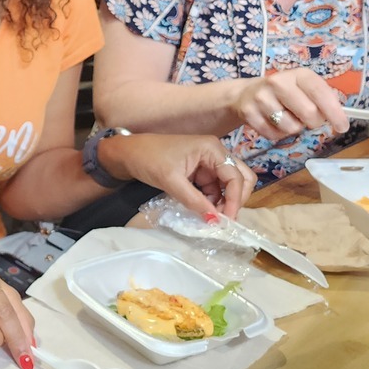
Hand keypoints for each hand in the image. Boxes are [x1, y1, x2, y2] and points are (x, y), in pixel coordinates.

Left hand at [103, 133, 256, 217]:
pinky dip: (212, 201)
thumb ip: (194, 200)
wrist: (128, 153)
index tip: (227, 220)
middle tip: (223, 219)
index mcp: (212, 148)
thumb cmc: (148, 159)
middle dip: (235, 199)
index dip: (235, 199)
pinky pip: (214, 189)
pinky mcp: (200, 172)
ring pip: (228, 186)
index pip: (236, 176)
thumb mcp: (170, 181)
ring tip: (210, 219)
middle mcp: (215, 153)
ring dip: (223, 202)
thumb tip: (215, 220)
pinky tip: (203, 212)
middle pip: (240, 178)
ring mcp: (208, 163)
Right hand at [231, 68, 347, 140]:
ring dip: (294, 129)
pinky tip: (273, 123)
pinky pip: (274, 135)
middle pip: (309, 113)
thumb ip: (321, 99)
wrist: (245, 94)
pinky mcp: (249, 113)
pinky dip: (278, 134)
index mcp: (298, 74)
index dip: (334, 112)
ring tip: (287, 119)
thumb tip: (340, 118)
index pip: (320, 93)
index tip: (342, 127)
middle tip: (309, 121)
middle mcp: (278, 82)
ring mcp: (262, 98)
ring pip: (291, 127)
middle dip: (313, 122)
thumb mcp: (303, 88)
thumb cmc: (283, 93)